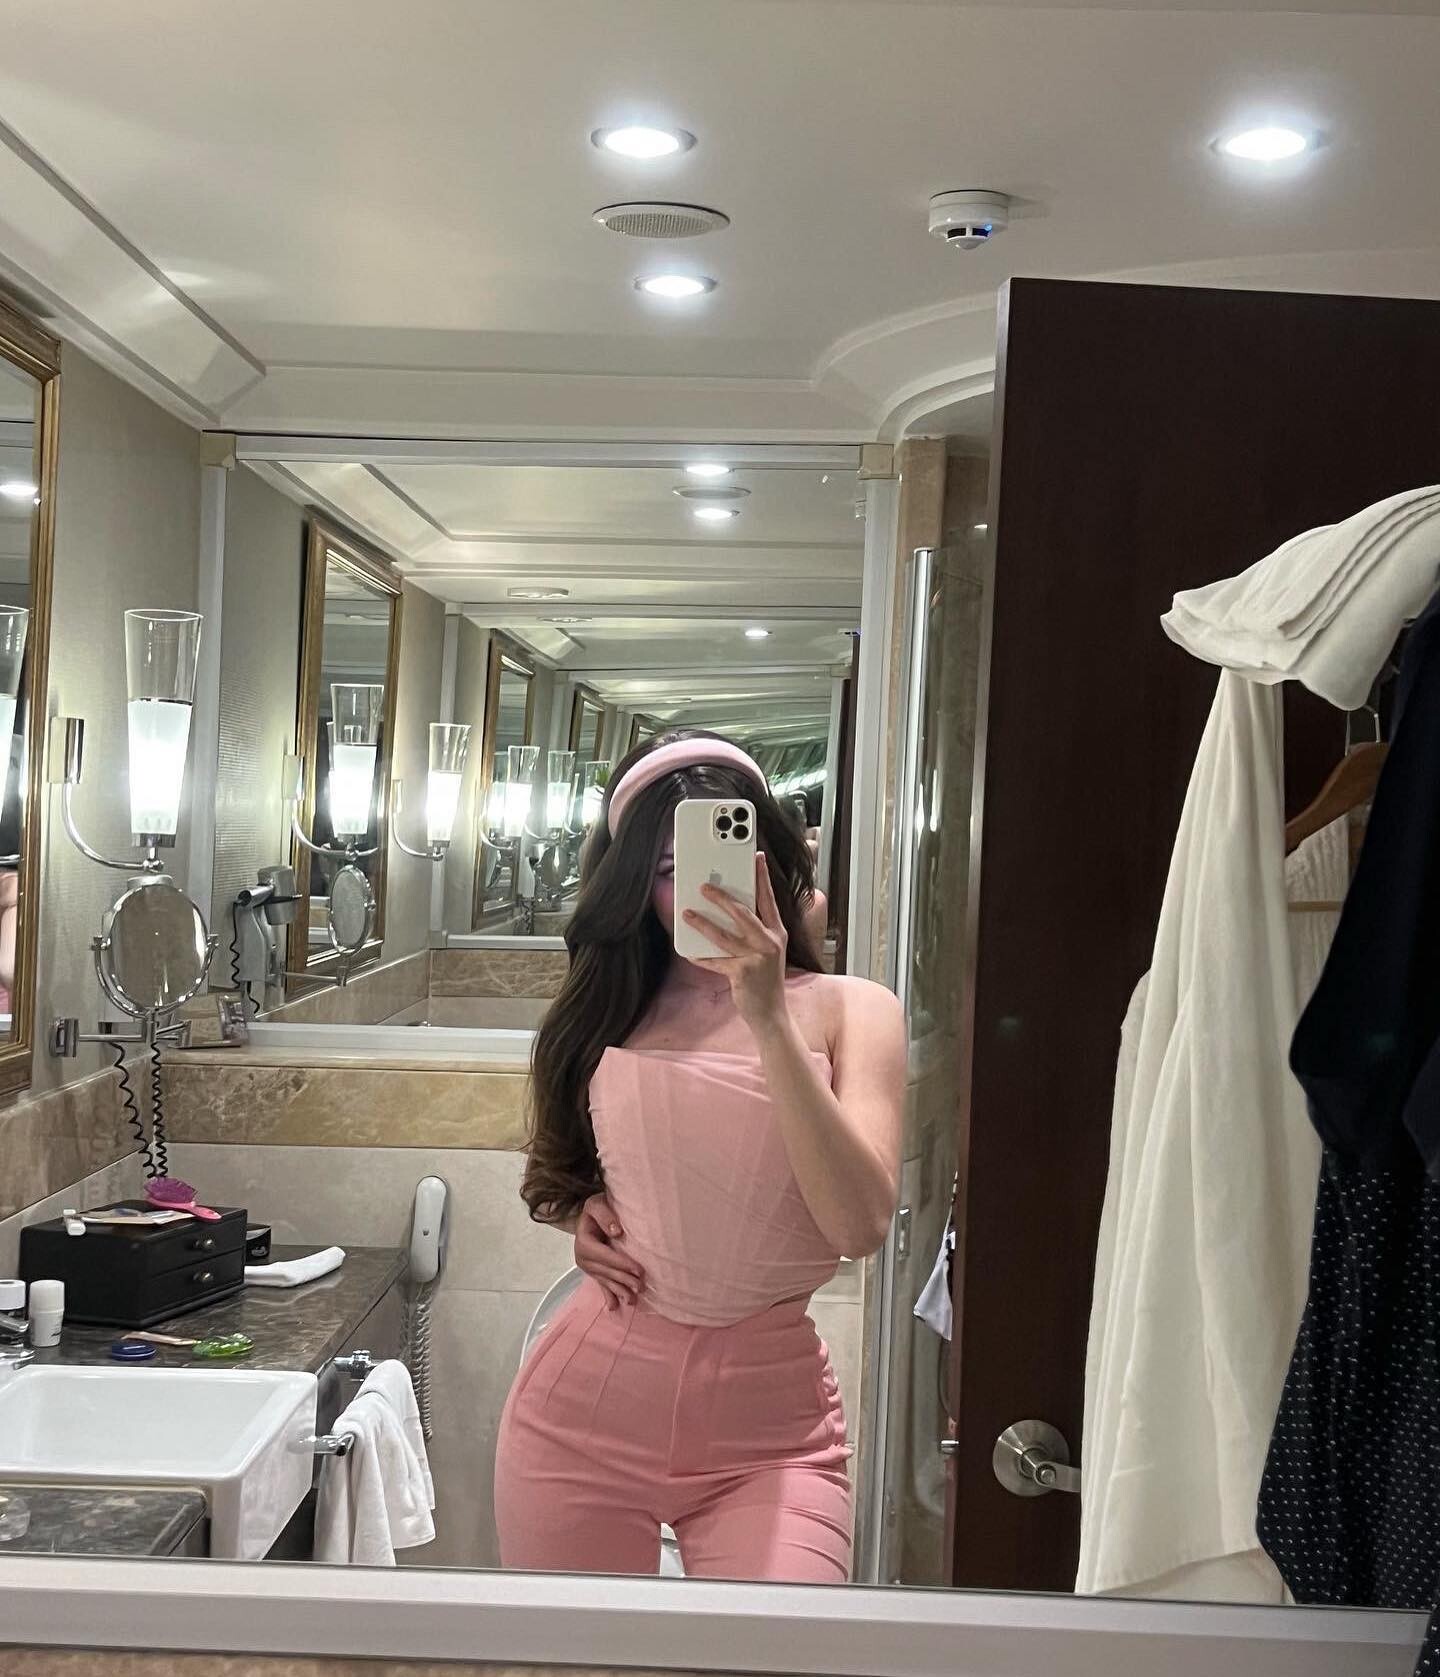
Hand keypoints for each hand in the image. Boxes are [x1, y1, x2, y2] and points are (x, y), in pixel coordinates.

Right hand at [573, 1193, 643, 1310]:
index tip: (638, 1269)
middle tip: (641, 1286)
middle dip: (623, 1280)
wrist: (590, 1214)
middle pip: (606, 1271)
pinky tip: (614, 1308)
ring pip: (605, 1280)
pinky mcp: (592, 1271)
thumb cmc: (597, 1207)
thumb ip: (604, 1215)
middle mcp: (582, 1257)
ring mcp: (587, 1266)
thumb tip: (616, 1231)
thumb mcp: (597, 1204)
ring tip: (632, 1300)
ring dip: (619, 1291)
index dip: (621, 1264)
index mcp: (583, 1242)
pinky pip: (601, 1284)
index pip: (604, 1256)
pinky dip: (608, 1296)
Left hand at [684, 852, 788, 1031]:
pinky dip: (700, 956)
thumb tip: (727, 910)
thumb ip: (753, 931)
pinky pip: (715, 961)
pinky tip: (688, 951)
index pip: (768, 899)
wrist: (770, 1011)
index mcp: (776, 932)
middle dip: (722, 897)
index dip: (762, 877)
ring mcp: (756, 958)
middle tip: (704, 886)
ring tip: (686, 912)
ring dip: (702, 923)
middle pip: (743, 913)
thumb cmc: (764, 977)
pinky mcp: (742, 973)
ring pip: (724, 935)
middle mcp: (769, 942)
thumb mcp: (766, 950)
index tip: (756, 858)